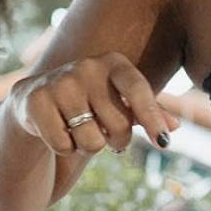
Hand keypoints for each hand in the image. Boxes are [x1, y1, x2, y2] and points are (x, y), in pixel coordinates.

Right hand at [9, 54, 174, 156]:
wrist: (35, 104)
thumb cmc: (88, 105)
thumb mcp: (120, 104)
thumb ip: (148, 112)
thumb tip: (175, 125)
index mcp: (113, 62)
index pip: (138, 90)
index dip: (152, 117)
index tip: (163, 144)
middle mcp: (87, 66)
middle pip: (118, 126)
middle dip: (115, 141)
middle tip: (102, 132)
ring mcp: (60, 82)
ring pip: (91, 140)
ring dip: (86, 146)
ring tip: (76, 129)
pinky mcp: (35, 100)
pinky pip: (63, 145)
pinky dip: (63, 148)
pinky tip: (55, 131)